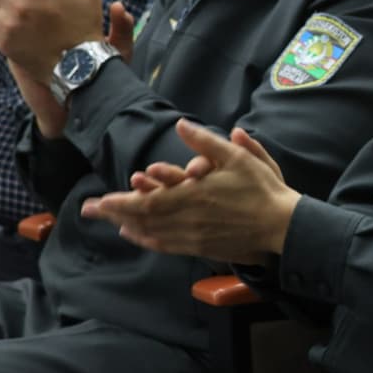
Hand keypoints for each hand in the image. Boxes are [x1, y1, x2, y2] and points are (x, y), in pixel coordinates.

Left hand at [80, 120, 299, 263]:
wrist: (282, 226)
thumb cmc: (263, 189)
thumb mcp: (238, 157)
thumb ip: (206, 142)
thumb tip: (181, 125)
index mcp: (193, 195)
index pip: (146, 201)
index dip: (119, 202)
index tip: (98, 201)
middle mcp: (188, 219)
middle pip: (141, 219)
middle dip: (114, 214)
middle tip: (90, 211)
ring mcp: (193, 236)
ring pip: (152, 234)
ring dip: (128, 227)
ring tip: (112, 222)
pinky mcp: (202, 247)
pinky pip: (167, 246)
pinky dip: (148, 241)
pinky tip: (139, 236)